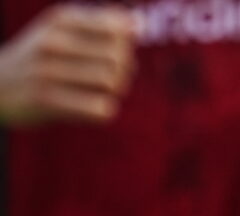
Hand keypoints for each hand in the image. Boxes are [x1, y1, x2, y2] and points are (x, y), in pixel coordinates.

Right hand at [0, 4, 135, 126]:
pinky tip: (94, 107)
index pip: (116, 28)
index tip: (118, 51)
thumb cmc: (42, 57)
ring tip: (103, 92)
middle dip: (125, 71)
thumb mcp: (62, 29)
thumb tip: (136, 24)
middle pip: (118, 58)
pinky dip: (105, 110)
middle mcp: (52, 41)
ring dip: (115, 92)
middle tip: (113, 77)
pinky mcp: (47, 100)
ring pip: (111, 83)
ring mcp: (47, 71)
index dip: (126, 44)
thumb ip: (100, 24)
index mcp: (60, 20)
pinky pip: (100, 109)